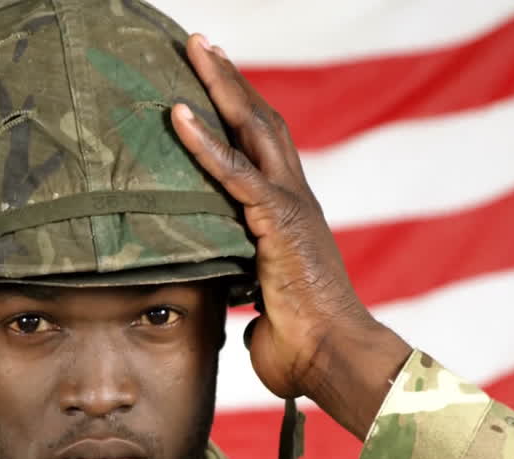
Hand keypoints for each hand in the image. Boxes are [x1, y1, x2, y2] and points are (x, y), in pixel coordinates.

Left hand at [171, 35, 411, 436]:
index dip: (238, 115)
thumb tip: (241, 312)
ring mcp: (290, 206)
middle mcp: (294, 200)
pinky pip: (235, 173)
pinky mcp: (279, 221)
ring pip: (252, 130)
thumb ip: (251, 298)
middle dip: (229, 81)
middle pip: (260, 123)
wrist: (334, 359)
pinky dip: (204, 143)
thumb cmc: (304, 346)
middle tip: (200, 45)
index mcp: (290, 216)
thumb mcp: (266, 313)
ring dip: (220, 86)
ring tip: (193, 48)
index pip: (262, 151)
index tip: (213, 84)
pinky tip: (179, 114)